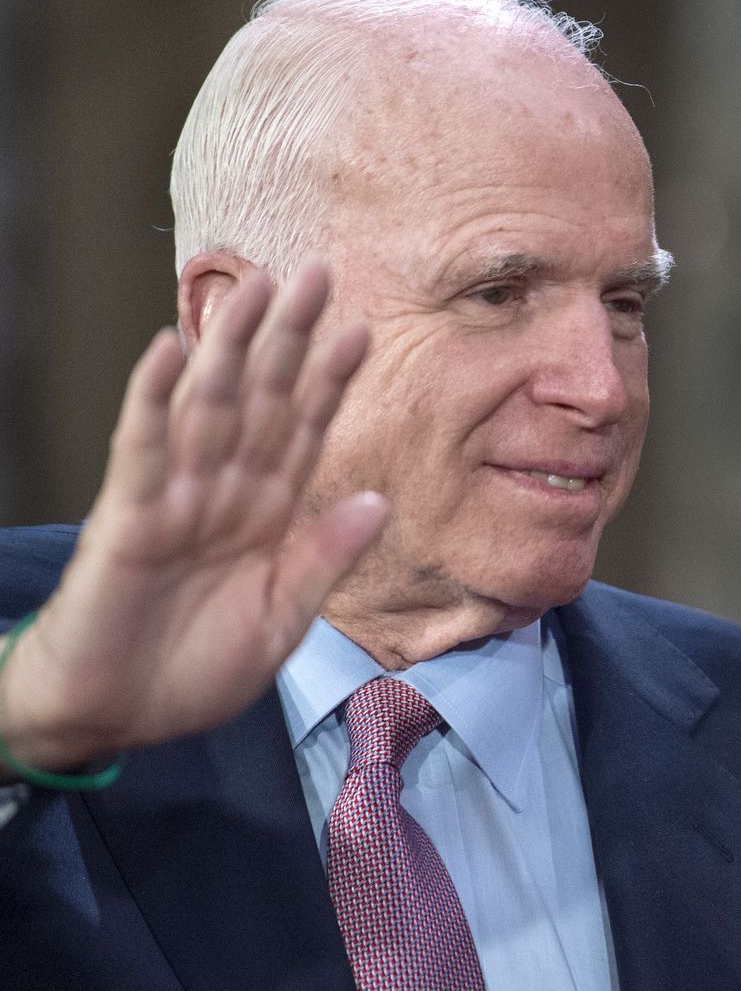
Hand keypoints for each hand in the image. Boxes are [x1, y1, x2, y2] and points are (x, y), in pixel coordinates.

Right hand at [0, 263, 387, 773]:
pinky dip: (153, 402)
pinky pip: (141, 452)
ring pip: (207, 408)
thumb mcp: (281, 621)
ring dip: (230, 348)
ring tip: (255, 288)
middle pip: (261, 400)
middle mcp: (222, 493)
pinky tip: (169, 351)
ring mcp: (173, 500)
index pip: (303, 431)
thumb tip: (379, 501)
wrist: (111, 718)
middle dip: (289, 338)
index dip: (329, 380)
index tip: (362, 329)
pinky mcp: (126, 521)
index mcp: (265, 516)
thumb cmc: (191, 670)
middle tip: (318, 272)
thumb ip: (324, 559)